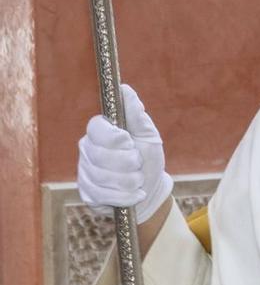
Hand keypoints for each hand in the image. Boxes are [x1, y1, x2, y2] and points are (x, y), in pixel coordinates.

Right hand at [77, 85, 172, 221]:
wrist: (149, 190)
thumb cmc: (148, 158)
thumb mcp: (147, 135)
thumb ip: (136, 114)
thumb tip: (124, 89)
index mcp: (101, 132)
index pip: (95, 128)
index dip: (114, 137)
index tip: (129, 142)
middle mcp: (87, 149)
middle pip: (100, 155)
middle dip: (128, 163)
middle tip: (138, 164)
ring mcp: (84, 172)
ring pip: (102, 176)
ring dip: (129, 181)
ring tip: (138, 180)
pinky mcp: (86, 193)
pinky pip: (102, 195)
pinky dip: (125, 196)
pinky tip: (134, 194)